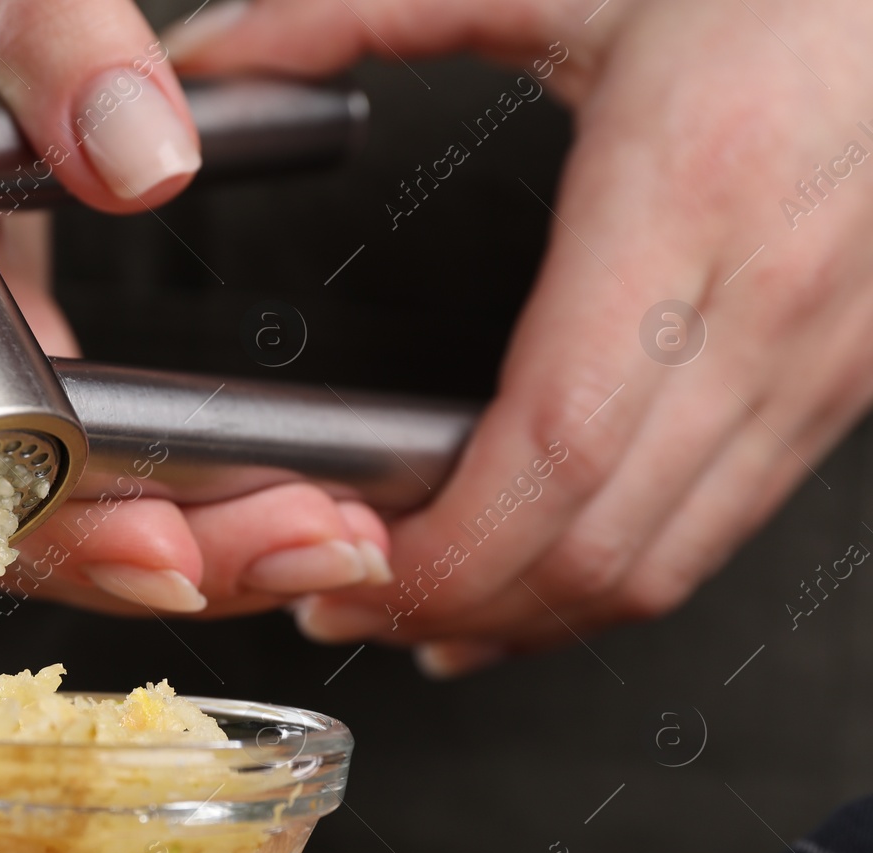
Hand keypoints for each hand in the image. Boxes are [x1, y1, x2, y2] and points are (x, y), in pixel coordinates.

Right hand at [0, 0, 398, 615]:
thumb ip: (40, 35)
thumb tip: (144, 158)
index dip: (52, 526)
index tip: (172, 555)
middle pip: (1, 523)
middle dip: (156, 558)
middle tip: (310, 549)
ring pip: (42, 511)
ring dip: (182, 540)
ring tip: (317, 537)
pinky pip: (67, 457)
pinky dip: (165, 487)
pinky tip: (263, 492)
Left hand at [165, 0, 872, 669]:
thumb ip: (361, 15)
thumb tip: (218, 54)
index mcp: (681, 196)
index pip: (553, 445)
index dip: (449, 545)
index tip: (353, 561)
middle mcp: (765, 301)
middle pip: (597, 542)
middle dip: (457, 604)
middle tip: (349, 601)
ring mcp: (820, 359)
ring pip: (663, 566)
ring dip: (530, 617)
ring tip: (420, 610)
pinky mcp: (843, 383)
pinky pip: (716, 534)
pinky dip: (610, 585)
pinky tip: (535, 588)